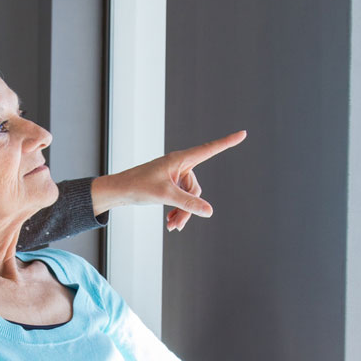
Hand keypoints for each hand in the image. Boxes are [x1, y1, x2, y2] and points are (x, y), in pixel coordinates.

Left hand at [90, 130, 245, 230]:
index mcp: (180, 159)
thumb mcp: (165, 196)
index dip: (227, 142)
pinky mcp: (169, 184)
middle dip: (189, 207)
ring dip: (182, 213)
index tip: (243, 134)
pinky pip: (181, 198)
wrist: (118, 190)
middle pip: (196, 188)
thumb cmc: (138, 186)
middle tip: (176, 225)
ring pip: (189, 197)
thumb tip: (209, 211)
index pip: (209, 149)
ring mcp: (174, 175)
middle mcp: (179, 165)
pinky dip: (177, 210)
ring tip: (171, 227)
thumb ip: (188, 203)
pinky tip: (170, 223)